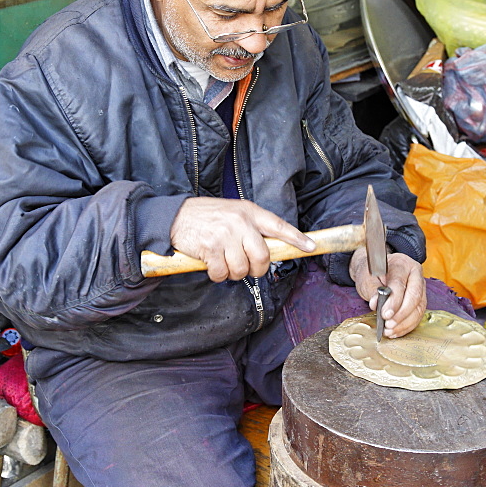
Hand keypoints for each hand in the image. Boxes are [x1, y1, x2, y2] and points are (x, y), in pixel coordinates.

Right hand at [170, 197, 315, 282]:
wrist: (175, 216)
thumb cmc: (206, 217)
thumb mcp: (233, 212)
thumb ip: (251, 227)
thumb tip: (268, 249)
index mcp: (248, 212)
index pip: (278, 226)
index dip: (296, 238)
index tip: (310, 246)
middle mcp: (239, 222)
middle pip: (262, 256)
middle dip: (256, 269)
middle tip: (247, 268)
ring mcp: (225, 235)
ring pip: (241, 269)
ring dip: (233, 273)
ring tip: (223, 263)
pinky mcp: (210, 248)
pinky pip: (222, 273)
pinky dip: (217, 275)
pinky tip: (211, 264)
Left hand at [348, 248, 425, 337]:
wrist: (378, 271)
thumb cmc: (373, 272)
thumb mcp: (367, 277)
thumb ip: (372, 290)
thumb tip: (376, 304)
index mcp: (401, 264)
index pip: (400, 284)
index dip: (393, 302)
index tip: (384, 314)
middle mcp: (415, 274)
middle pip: (414, 297)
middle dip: (401, 314)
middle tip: (388, 325)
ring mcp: (421, 287)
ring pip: (418, 308)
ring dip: (405, 323)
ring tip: (390, 331)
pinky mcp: (421, 299)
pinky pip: (418, 315)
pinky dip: (407, 325)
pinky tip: (396, 331)